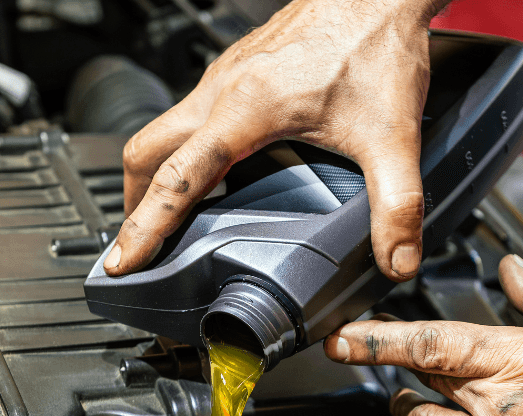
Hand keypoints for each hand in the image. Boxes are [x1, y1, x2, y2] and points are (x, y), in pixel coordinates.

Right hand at [105, 0, 442, 278]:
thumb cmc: (376, 44)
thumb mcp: (392, 139)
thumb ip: (398, 207)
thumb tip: (398, 262)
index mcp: (243, 109)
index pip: (175, 180)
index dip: (146, 229)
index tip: (124, 263)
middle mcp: (222, 90)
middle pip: (146, 152)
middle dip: (134, 206)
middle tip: (135, 250)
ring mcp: (226, 79)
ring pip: (164, 132)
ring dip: (152, 179)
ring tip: (162, 223)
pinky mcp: (240, 75)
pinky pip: (190, 120)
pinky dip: (181, 156)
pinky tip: (209, 179)